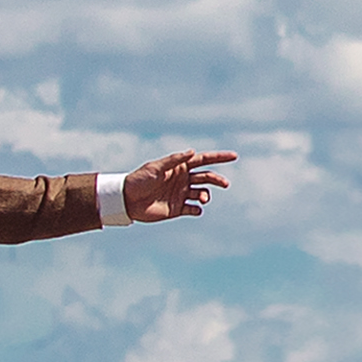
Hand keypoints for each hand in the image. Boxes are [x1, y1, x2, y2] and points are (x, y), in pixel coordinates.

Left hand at [125, 148, 239, 220]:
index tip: (234, 156)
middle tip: (225, 184)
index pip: (203, 160)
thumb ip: (174, 160)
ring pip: (202, 193)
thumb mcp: (155, 167)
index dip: (219, 158)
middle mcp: (183, 179)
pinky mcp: (177, 208)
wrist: (127, 200)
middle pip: (207, 177)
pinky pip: (193, 209)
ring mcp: (181, 194)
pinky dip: (198, 209)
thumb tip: (192, 152)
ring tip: (202, 199)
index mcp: (179, 167)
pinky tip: (195, 209)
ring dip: (206, 195)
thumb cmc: (139, 180)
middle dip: (217, 180)